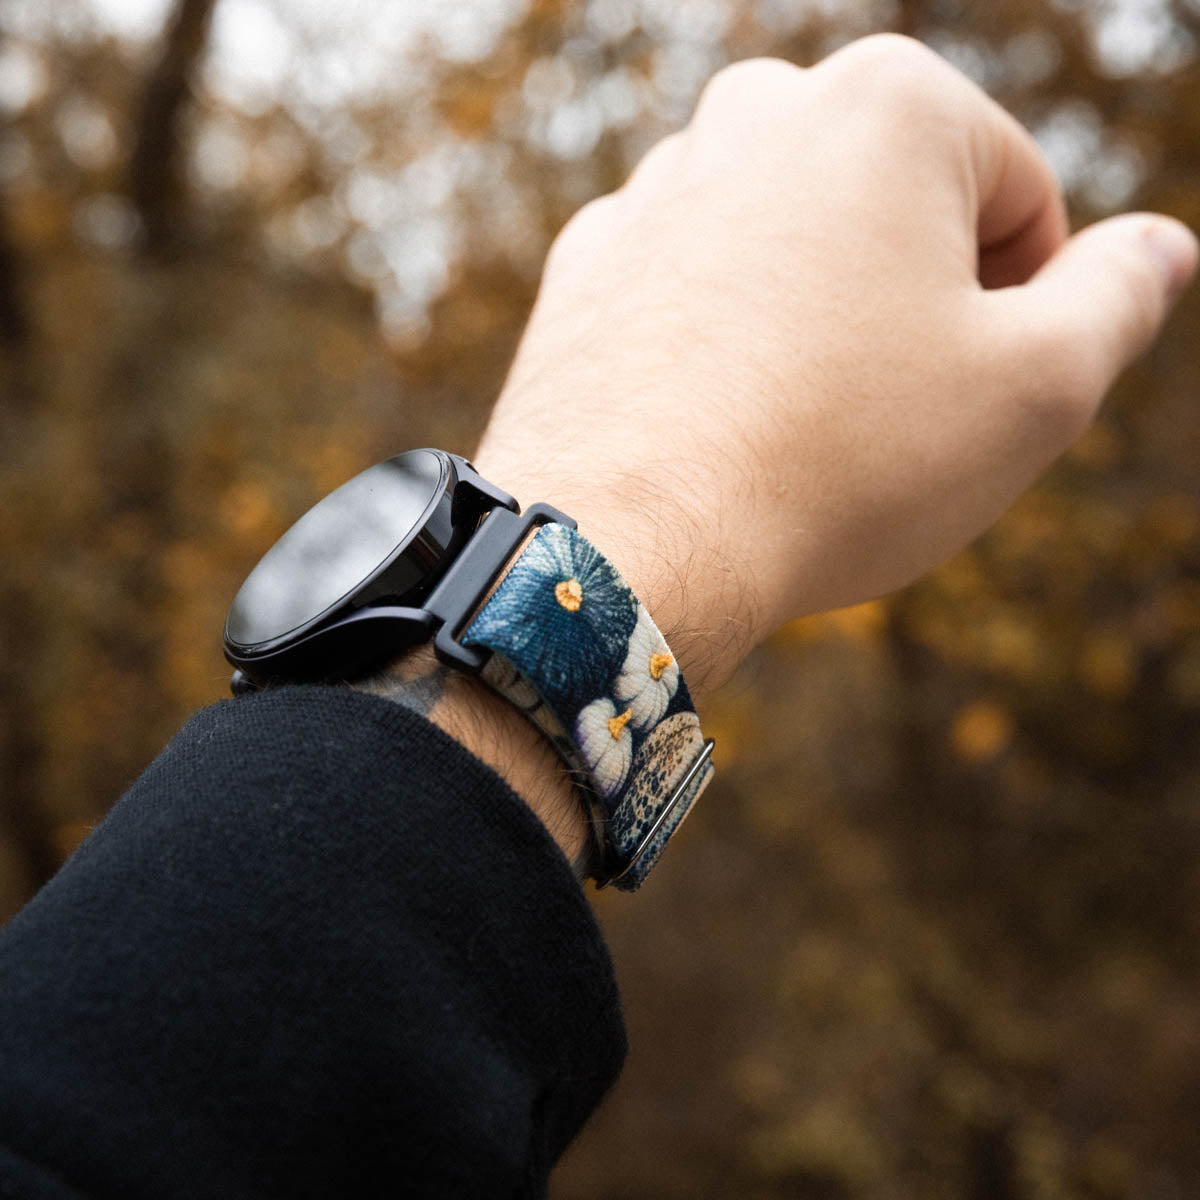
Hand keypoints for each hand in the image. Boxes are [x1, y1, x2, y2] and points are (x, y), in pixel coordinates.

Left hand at [473, 34, 1196, 698]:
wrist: (627, 542)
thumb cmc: (841, 462)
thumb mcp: (1035, 388)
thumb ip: (1118, 298)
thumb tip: (1157, 249)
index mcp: (888, 105)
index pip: (1017, 196)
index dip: (1022, 307)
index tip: (971, 392)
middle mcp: (757, 111)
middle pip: (894, 213)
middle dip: (912, 305)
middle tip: (885, 415)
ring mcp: (657, 184)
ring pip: (788, 253)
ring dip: (816, 324)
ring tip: (795, 425)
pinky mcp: (589, 261)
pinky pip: (696, 293)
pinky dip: (723, 344)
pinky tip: (715, 421)